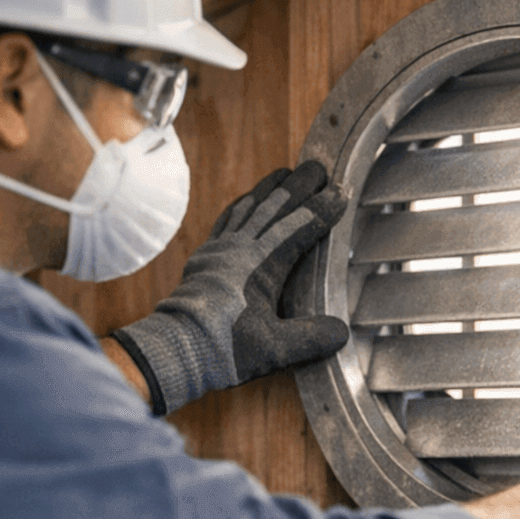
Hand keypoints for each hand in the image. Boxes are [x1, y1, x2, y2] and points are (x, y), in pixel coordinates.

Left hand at [111, 162, 348, 413]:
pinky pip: (227, 219)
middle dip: (300, 185)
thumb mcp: (277, 349)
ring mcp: (221, 248)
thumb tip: (342, 332)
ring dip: (271, 187)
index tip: (342, 192)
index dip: (323, 208)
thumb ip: (312, 338)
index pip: (300, 226)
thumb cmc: (226, 348)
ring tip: (288, 173)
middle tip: (321, 168)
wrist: (177, 348)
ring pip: (250, 206)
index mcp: (263, 264)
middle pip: (275, 206)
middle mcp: (242, 247)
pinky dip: (243, 203)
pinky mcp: (206, 255)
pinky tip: (247, 199)